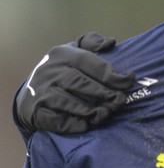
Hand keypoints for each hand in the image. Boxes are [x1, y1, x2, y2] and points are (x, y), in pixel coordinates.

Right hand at [15, 32, 135, 134]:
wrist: (31, 91)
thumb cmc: (63, 69)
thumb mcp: (74, 50)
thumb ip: (92, 43)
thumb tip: (111, 42)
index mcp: (62, 55)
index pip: (89, 62)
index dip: (111, 74)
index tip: (128, 81)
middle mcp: (50, 72)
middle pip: (79, 83)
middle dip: (103, 93)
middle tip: (119, 101)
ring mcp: (41, 92)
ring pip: (66, 102)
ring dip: (88, 110)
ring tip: (105, 113)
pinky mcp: (37, 111)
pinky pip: (54, 119)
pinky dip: (71, 124)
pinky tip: (85, 125)